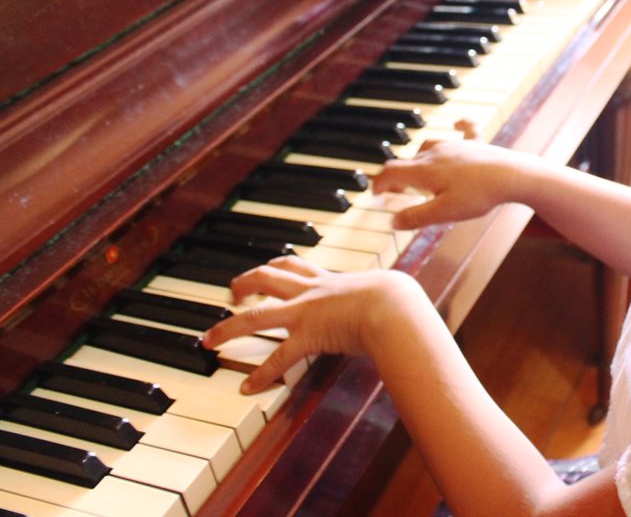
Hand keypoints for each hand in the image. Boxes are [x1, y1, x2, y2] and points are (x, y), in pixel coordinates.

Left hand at [202, 255, 413, 393]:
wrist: (394, 306)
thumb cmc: (397, 298)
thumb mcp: (385, 288)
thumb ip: (381, 292)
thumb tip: (399, 295)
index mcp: (328, 279)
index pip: (295, 264)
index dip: (275, 265)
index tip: (264, 268)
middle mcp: (311, 291)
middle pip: (266, 278)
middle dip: (243, 283)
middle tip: (230, 293)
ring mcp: (306, 313)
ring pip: (256, 315)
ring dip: (228, 328)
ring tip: (209, 339)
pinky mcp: (308, 336)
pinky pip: (279, 357)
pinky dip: (261, 374)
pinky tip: (247, 389)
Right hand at [373, 139, 536, 229]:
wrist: (512, 175)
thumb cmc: (478, 195)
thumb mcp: (443, 213)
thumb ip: (415, 217)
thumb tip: (392, 221)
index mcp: (424, 170)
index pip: (390, 172)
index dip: (378, 184)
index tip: (376, 196)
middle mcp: (435, 153)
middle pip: (407, 161)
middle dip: (398, 178)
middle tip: (399, 196)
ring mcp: (455, 145)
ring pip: (428, 146)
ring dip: (420, 160)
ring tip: (421, 175)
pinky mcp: (475, 144)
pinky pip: (465, 129)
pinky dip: (458, 126)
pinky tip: (457, 123)